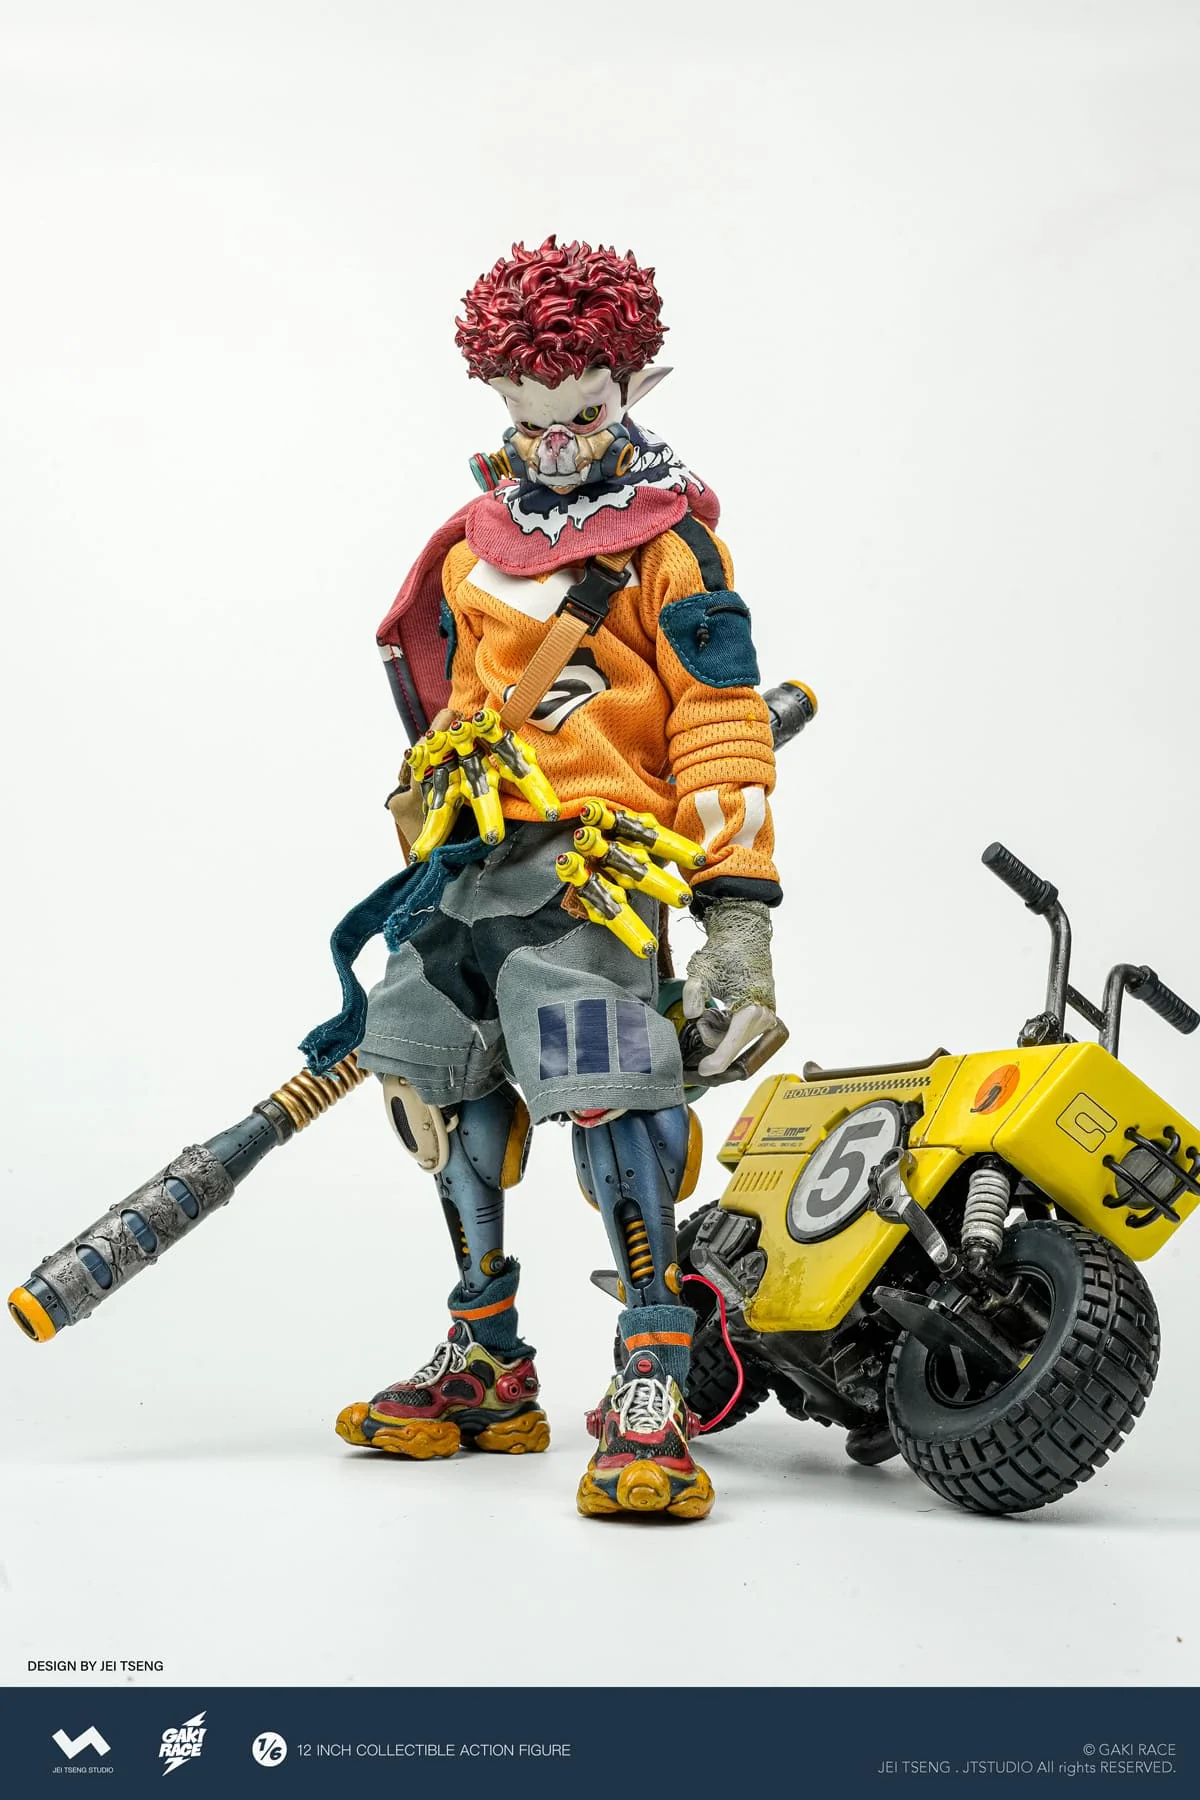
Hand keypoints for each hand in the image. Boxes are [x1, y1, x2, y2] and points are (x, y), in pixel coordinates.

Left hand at [682, 898, 781, 1079]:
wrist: (745, 934)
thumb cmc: (726, 950)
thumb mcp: (703, 970)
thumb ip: (694, 993)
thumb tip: (692, 1014)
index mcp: (752, 1008)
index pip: (732, 1043)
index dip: (718, 1060)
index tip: (705, 1071)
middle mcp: (764, 1016)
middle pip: (732, 1045)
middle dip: (712, 1034)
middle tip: (704, 1013)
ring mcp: (765, 1017)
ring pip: (734, 1040)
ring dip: (718, 1029)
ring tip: (712, 1007)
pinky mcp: (762, 1015)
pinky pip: (739, 1033)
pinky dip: (725, 1026)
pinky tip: (720, 1010)